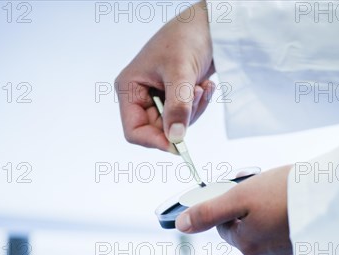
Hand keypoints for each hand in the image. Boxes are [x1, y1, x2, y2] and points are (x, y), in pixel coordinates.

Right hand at [115, 1, 215, 152]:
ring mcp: (159, 97)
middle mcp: (141, 95)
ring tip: (201, 86)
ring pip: (175, 125)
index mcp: (130, 88)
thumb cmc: (186, 37)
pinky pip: (187, 115)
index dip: (154, 140)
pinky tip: (205, 85)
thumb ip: (177, 106)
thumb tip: (175, 137)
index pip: (134, 130)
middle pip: (158, 130)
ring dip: (193, 110)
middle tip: (195, 96)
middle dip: (181, 118)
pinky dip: (199, 104)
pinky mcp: (176, 96)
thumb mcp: (181, 73)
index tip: (177, 145)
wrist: (208, 24)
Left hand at [176, 166, 293, 254]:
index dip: (227, 203)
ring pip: (263, 226)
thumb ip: (208, 213)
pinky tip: (291, 200)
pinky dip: (283, 214)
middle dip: (246, 206)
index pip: (222, 226)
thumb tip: (182, 225)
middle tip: (259, 185)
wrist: (332, 193)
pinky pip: (282, 228)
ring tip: (278, 190)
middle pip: (243, 227)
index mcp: (247, 245)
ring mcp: (285, 252)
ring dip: (264, 209)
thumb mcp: (239, 197)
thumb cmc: (285, 193)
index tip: (239, 187)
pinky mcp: (302, 244)